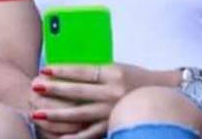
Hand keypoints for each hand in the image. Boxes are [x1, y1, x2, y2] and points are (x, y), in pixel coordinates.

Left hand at [31, 64, 159, 138]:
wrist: (167, 96)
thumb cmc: (137, 80)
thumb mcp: (118, 69)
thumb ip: (96, 72)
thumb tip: (68, 71)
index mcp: (114, 73)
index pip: (83, 71)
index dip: (63, 70)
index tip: (44, 69)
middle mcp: (114, 92)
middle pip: (78, 92)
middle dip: (54, 90)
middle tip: (34, 88)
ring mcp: (114, 111)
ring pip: (81, 114)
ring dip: (57, 115)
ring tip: (38, 114)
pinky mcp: (115, 125)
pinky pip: (92, 133)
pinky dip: (76, 137)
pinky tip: (60, 138)